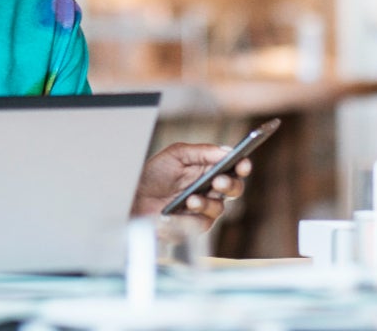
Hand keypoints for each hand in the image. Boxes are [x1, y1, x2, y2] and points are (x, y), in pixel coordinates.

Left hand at [131, 142, 250, 231]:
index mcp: (210, 170)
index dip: (242, 165)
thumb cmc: (155, 174)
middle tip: (219, 181)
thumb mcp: (176, 155)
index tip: (242, 163)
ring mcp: (205, 209)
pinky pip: (200, 223)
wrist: (134, 198)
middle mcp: (211, 190)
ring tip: (191, 199)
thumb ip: (202, 151)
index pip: (234, 168)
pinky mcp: (194, 226)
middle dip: (230, 185)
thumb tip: (226, 150)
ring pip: (219, 208)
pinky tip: (178, 213)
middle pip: (234, 189)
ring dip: (206, 203)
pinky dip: (189, 218)